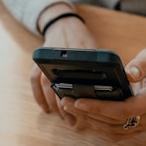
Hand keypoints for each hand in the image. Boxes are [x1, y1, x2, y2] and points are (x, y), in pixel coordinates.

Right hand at [30, 4, 97, 122]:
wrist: (63, 24)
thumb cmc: (82, 38)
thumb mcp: (95, 48)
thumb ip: (99, 65)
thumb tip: (111, 89)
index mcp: (75, 54)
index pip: (75, 78)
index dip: (78, 97)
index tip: (82, 111)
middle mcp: (58, 57)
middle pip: (58, 85)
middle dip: (64, 106)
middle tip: (72, 121)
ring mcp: (46, 60)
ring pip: (45, 86)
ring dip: (53, 105)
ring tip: (63, 118)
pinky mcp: (38, 62)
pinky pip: (34, 81)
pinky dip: (38, 96)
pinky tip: (45, 109)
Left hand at [60, 45, 145, 140]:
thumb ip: (141, 64)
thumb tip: (129, 74)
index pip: (123, 110)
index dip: (100, 107)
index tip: (78, 101)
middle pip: (114, 122)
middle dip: (88, 114)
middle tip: (66, 102)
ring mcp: (144, 125)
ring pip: (112, 131)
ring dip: (90, 121)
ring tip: (70, 108)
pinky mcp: (137, 127)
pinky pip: (115, 133)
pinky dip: (99, 126)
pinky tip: (85, 116)